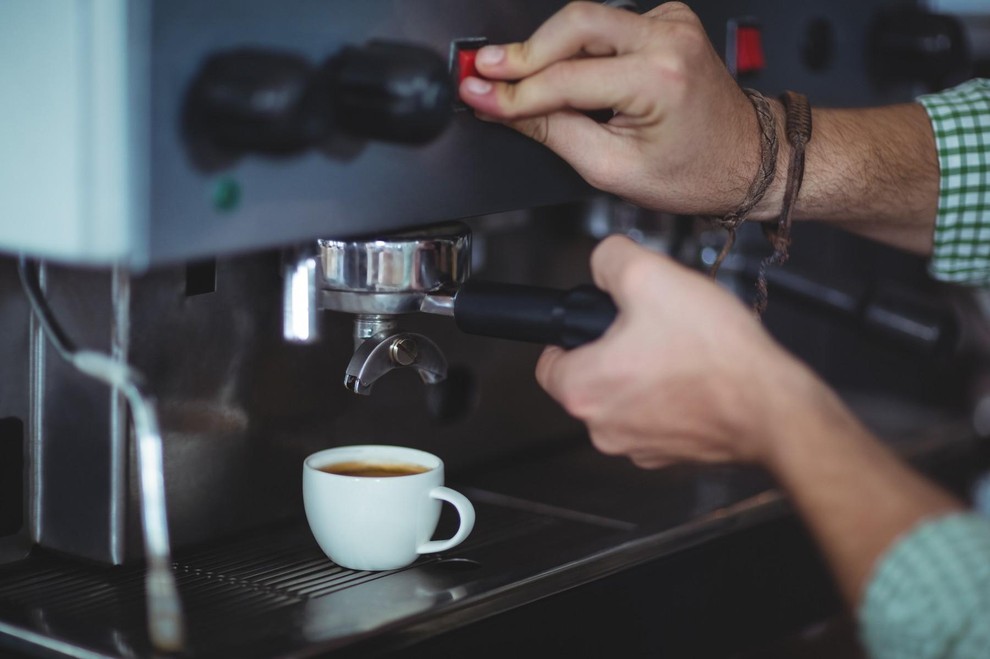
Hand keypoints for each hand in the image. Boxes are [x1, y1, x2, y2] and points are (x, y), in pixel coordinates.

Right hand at [459, 2, 767, 216]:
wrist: (746, 159)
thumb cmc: (695, 171)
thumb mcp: (612, 168)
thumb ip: (553, 132)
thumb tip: (505, 109)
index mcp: (659, 78)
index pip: (565, 78)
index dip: (513, 90)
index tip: (477, 92)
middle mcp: (668, 38)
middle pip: (572, 25)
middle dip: (522, 52)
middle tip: (483, 72)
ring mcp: (670, 23)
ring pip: (585, 19)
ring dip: (546, 48)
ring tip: (512, 77)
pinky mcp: (666, 21)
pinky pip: (606, 24)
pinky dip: (576, 46)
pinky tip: (562, 71)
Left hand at [535, 235, 825, 468]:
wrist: (772, 406)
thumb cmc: (715, 355)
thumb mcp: (650, 275)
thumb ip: (610, 259)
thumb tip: (604, 261)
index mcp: (583, 390)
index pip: (547, 362)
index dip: (569, 335)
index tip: (591, 324)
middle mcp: (603, 428)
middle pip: (589, 380)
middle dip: (613, 350)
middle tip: (647, 328)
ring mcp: (638, 447)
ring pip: (625, 399)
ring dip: (643, 374)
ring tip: (678, 349)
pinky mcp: (672, 455)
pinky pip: (657, 417)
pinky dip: (671, 397)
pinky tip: (697, 375)